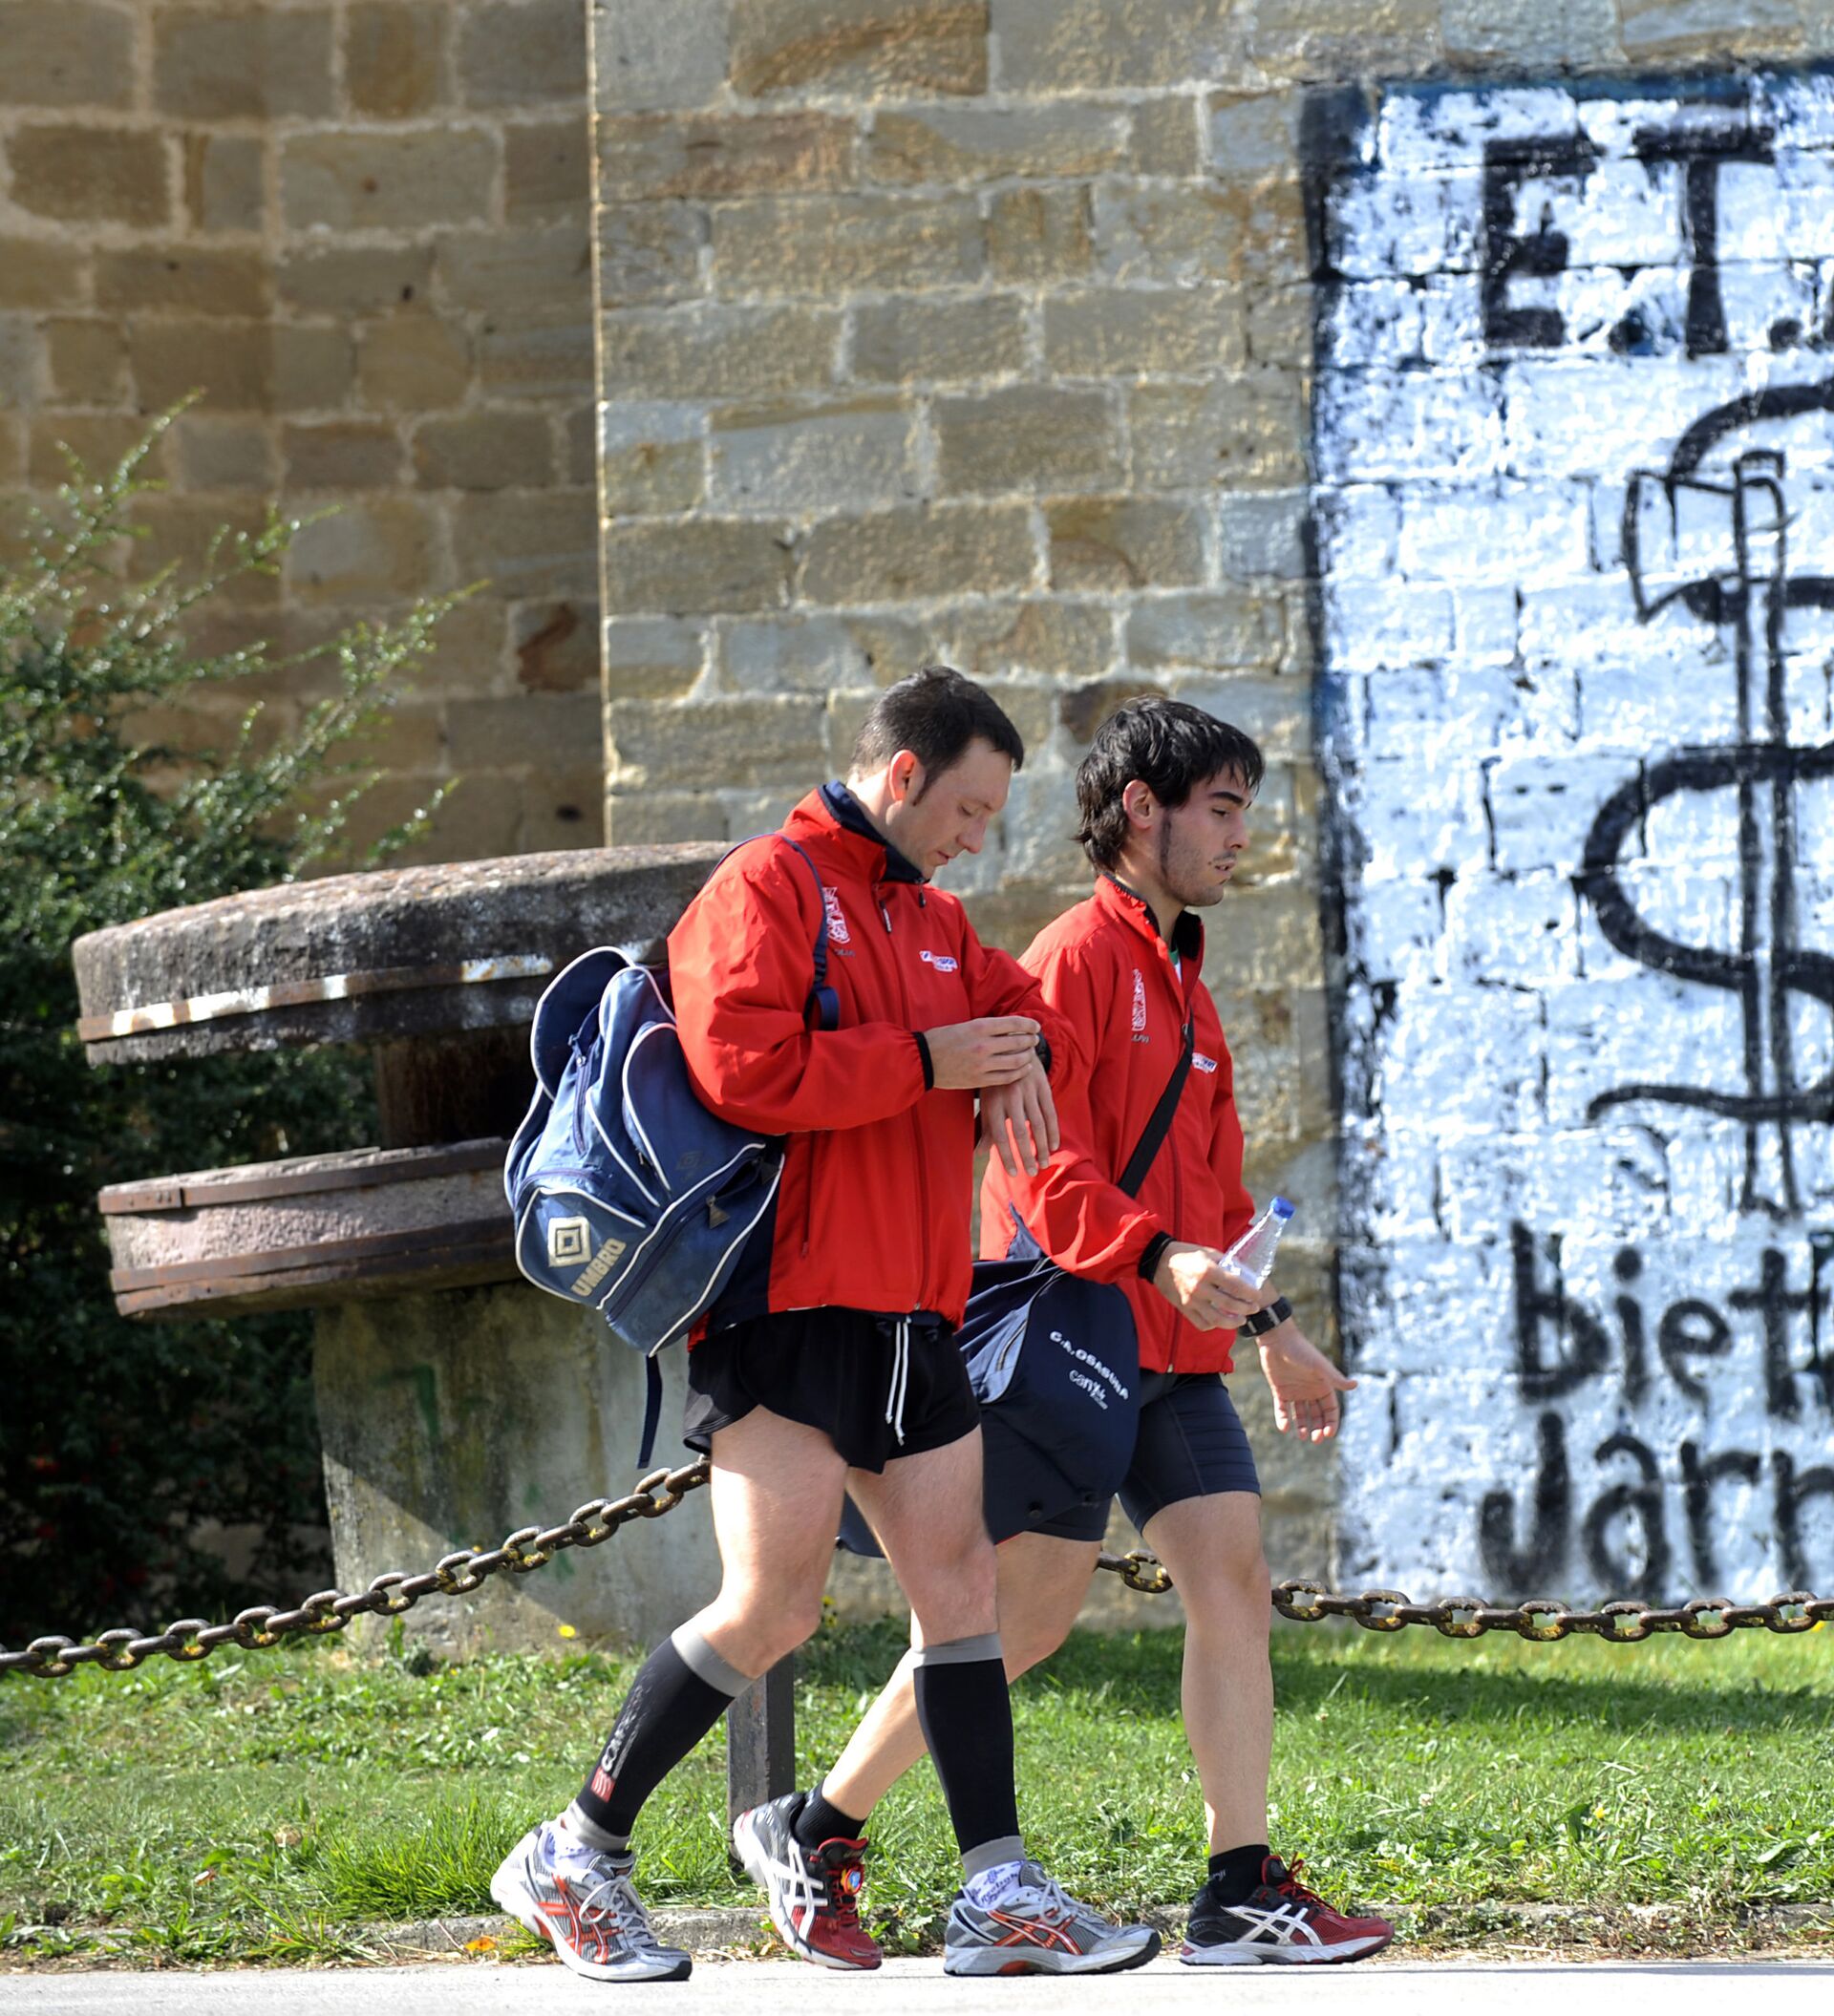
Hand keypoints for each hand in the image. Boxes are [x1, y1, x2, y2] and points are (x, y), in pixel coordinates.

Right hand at [925, 1015, 1040, 1089]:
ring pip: (1016, 1061)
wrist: (923, 1060)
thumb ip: (987, 1027)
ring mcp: (982, 1064)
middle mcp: (983, 1045)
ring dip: (1027, 1057)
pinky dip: (1019, 1072)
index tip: (1036, 1027)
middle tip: (1035, 1040)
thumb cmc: (942, 1039)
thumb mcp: (964, 1025)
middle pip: (1018, 1042)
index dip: (1029, 1025)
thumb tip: (1010, 1029)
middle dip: (1031, 1041)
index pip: (1013, 1024)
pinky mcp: (979, 1080)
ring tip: (1030, 1054)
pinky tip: (1024, 1068)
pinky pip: (1007, 1077)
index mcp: (979, 1027)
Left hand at [978, 1064, 1060, 1176]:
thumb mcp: (986, 1101)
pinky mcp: (1042, 1086)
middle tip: (1031, 1173)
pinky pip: (1050, 1112)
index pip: (999, 1134)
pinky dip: (1053, 1131)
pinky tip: (1054, 1145)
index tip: (1012, 1172)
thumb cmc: (995, 1081)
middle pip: (1019, 1131)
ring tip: (1043, 1163)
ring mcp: (1028, 1090)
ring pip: (1038, 1123)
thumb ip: (986, 1127)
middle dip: (1026, 1155)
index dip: (1006, 1155)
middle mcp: (1010, 1096)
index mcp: (993, 1102)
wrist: (1011, 1046)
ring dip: (1042, 1146)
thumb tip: (978, 1153)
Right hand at [1151, 1242, 1261, 1330]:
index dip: (1250, 1293)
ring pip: (1217, 1320)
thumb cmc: (1186, 1253)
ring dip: (1233, 1322)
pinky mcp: (1184, 1308)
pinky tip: (1220, 1320)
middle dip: (1246, 1308)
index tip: (1258, 1295)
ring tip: (1241, 1319)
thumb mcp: (1207, 1252)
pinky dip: (1214, 1325)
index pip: (1235, 1286)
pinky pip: (1202, 1323)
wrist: (1159, 1261)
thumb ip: (1225, 1264)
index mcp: (1207, 1270)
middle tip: (1253, 1307)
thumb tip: (1243, 1274)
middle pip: (1230, 1305)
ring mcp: (1191, 1300)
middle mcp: (1199, 1287)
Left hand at [1258, 1324, 1356, 1442]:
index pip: (1331, 1409)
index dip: (1331, 1422)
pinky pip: (1282, 1409)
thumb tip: (1355, 1385)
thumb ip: (1335, 1378)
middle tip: (1316, 1439)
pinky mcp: (1280, 1390)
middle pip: (1317, 1415)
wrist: (1277, 1339)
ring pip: (1300, 1414)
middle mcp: (1310, 1391)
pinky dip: (1283, 1419)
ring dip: (1301, 1426)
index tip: (1329, 1434)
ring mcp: (1295, 1391)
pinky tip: (1284, 1427)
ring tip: (1302, 1436)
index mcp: (1323, 1386)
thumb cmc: (1301, 1351)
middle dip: (1318, 1428)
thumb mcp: (1319, 1367)